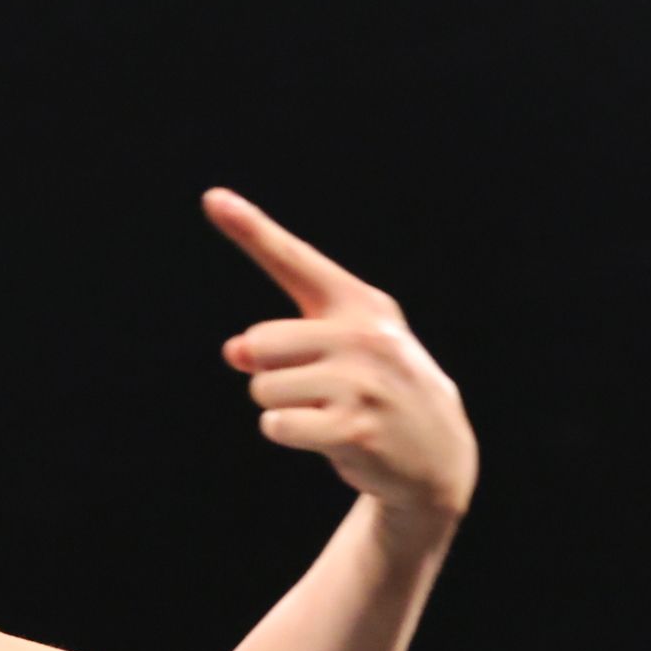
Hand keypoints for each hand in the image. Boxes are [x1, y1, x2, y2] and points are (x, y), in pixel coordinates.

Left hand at [211, 190, 477, 532]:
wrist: (438, 452)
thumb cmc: (377, 390)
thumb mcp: (342, 352)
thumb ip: (284, 341)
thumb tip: (235, 350)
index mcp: (361, 304)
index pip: (295, 261)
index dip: (251, 229)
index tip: (213, 198)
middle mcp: (365, 335)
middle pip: (259, 343)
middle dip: (272, 373)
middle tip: (319, 389)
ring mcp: (362, 382)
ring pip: (263, 390)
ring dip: (283, 408)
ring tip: (330, 412)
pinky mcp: (354, 429)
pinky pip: (276, 425)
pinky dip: (289, 433)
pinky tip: (330, 437)